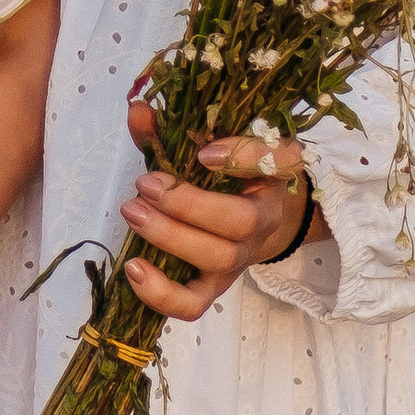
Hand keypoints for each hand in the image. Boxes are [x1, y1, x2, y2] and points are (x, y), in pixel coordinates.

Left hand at [118, 91, 315, 319]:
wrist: (237, 217)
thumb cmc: (217, 174)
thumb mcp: (200, 143)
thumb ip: (169, 128)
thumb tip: (137, 112)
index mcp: (270, 171)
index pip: (282, 159)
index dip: (245, 157)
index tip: (204, 152)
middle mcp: (264, 217)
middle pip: (241, 221)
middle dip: (188, 204)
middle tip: (145, 184)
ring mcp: (242, 257)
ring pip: (219, 258)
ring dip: (170, 237)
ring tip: (133, 212)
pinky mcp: (216, 287)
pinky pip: (195, 303)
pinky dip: (163, 292)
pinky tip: (133, 268)